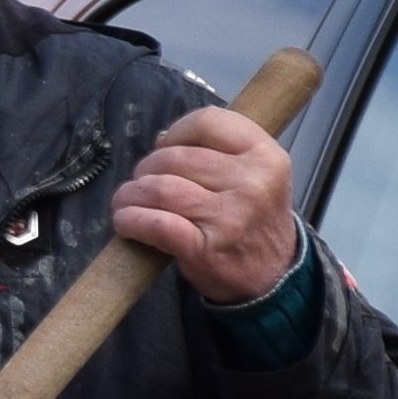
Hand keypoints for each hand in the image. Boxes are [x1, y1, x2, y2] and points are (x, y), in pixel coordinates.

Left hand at [113, 102, 303, 307]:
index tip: (166, 147)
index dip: (176, 132)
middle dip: (146, 169)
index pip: (207, 122)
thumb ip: (217, 152)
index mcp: (265, 155)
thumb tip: (163, 139)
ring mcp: (229, 216)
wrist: (272, 276)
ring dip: (130, 194)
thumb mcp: (256, 175)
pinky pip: (155, 224)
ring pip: (159, 188)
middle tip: (143, 183)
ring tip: (126, 202)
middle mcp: (251, 182)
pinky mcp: (204, 248)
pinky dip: (131, 220)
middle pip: (174, 157)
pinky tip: (126, 222)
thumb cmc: (253, 220)